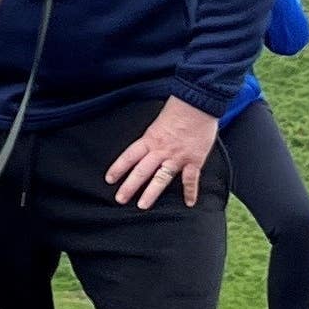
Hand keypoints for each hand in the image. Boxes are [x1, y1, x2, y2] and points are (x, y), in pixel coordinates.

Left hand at [105, 97, 221, 209]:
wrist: (199, 102)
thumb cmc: (179, 108)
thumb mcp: (158, 121)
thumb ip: (153, 136)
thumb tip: (149, 145)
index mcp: (150, 139)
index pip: (129, 156)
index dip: (118, 168)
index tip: (109, 179)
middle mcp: (161, 150)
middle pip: (141, 171)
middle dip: (129, 186)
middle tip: (120, 199)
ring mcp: (177, 157)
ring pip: (161, 178)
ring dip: (151, 193)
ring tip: (142, 206)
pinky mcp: (194, 160)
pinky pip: (190, 179)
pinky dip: (190, 192)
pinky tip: (189, 203)